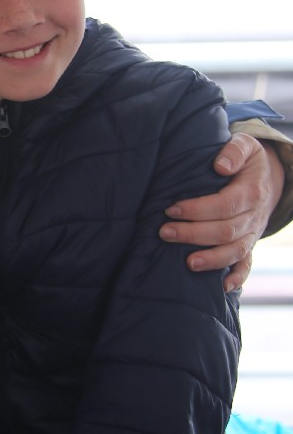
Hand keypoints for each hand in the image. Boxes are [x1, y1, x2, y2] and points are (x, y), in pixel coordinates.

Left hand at [160, 134, 283, 291]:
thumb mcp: (246, 145)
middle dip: (193, 234)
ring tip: (187, 263)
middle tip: (164, 232)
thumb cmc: (247, 160)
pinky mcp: (249, 243)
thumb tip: (221, 166)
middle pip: (225, 231)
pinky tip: (223, 287)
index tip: (171, 209)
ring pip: (235, 251)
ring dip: (211, 259)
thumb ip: (234, 150)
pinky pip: (247, 264)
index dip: (197, 209)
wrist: (268, 177)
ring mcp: (252, 233)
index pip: (224, 205)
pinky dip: (238, 277)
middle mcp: (253, 216)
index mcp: (251, 192)